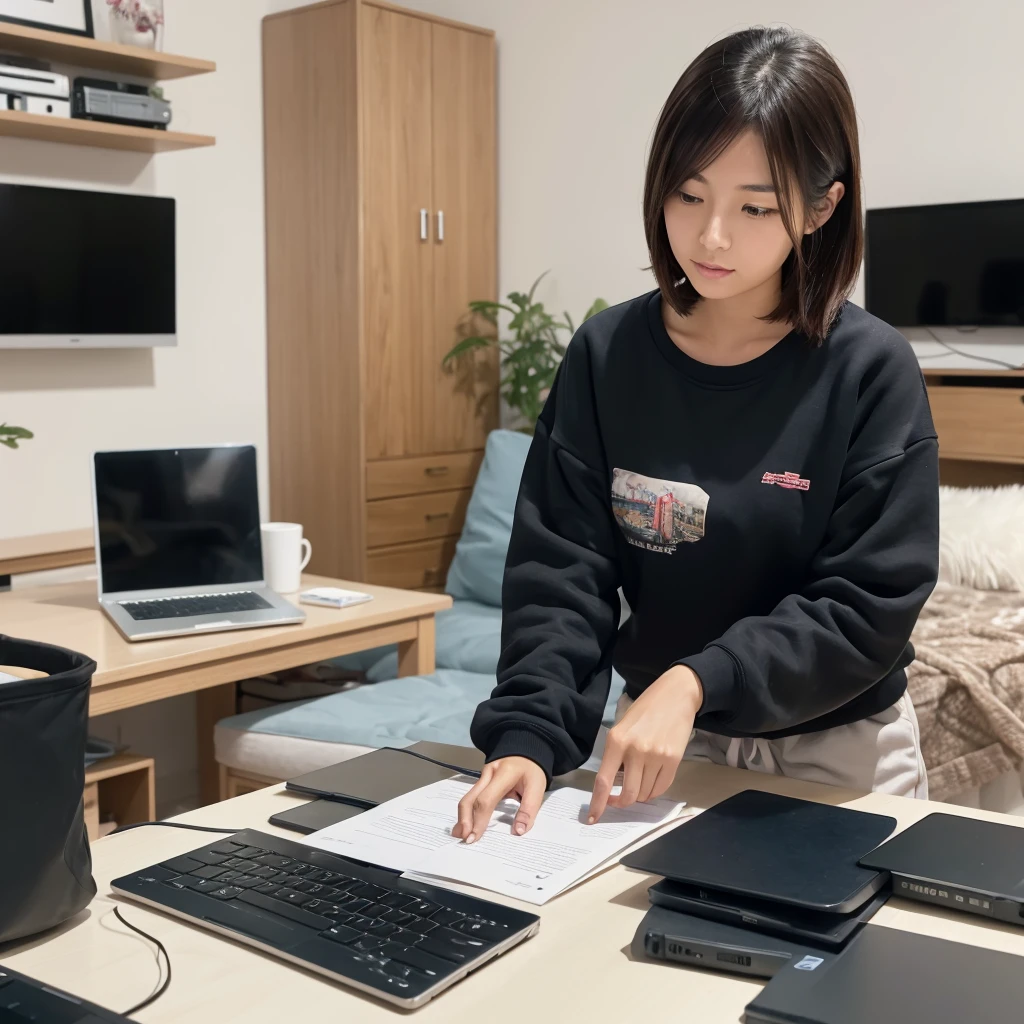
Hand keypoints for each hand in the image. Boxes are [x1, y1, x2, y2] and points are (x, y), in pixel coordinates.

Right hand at [452, 756, 546, 843]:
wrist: (527, 746)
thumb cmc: (533, 768)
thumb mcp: (538, 787)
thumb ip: (529, 809)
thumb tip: (518, 832)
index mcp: (503, 774)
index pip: (486, 799)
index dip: (479, 820)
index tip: (474, 837)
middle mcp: (488, 773)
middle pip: (470, 798)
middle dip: (464, 820)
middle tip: (463, 838)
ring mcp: (483, 776)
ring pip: (468, 797)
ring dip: (463, 817)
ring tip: (459, 834)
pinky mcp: (482, 780)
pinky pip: (472, 796)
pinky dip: (468, 811)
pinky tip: (465, 823)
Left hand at [588, 665, 702, 823]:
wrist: (675, 696)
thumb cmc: (645, 710)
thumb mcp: (622, 726)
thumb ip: (616, 753)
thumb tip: (612, 783)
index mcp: (616, 741)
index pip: (604, 780)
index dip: (598, 803)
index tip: (593, 818)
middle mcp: (635, 750)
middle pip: (627, 794)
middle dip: (622, 802)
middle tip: (620, 798)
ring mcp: (656, 756)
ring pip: (644, 793)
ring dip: (639, 794)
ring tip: (639, 780)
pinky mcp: (673, 760)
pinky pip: (661, 788)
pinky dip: (654, 791)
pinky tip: (651, 780)